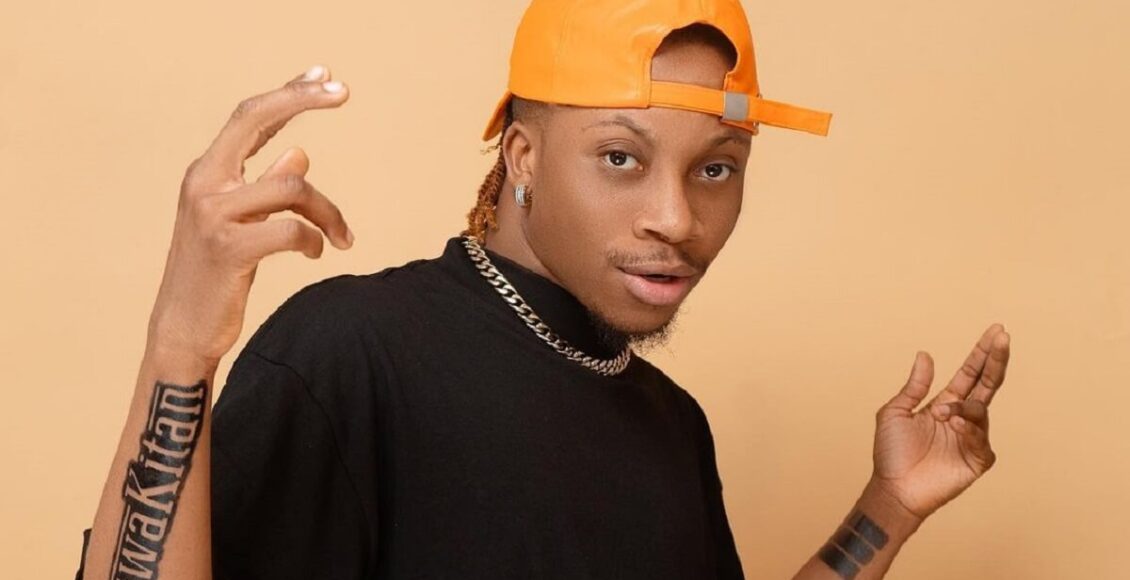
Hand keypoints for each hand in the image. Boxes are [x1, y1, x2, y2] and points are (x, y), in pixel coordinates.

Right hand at [146, 65, 352, 364]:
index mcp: (206, 173)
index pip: (248, 117)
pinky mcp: (228, 248)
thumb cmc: (215, 276)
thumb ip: (265, 189)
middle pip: (255, 119)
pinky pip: (291, 230)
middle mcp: (203, 183)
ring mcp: (211, 214)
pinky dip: (315, 239)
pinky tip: (319, 253)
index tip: (324, 76)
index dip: (287, 93)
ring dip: (328, 212)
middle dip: (300, 99)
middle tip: (342, 92)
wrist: (183, 330)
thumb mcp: (240, 225)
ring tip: (341, 237)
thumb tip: (298, 154)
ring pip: (291, 187)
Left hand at [869, 324, 1011, 519]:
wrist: (893, 488)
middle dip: (995, 360)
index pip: (970, 373)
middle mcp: (962, 417)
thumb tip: (925, 354)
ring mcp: (972, 438)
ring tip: (943, 413)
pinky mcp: (977, 460)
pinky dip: (970, 429)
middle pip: (987, 384)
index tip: (996, 330)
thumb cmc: (891, 452)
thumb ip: (914, 386)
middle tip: (1003, 337)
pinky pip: (982, 439)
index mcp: (945, 403)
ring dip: (965, 407)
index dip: (982, 353)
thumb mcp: (895, 411)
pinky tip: (954, 425)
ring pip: (981, 410)